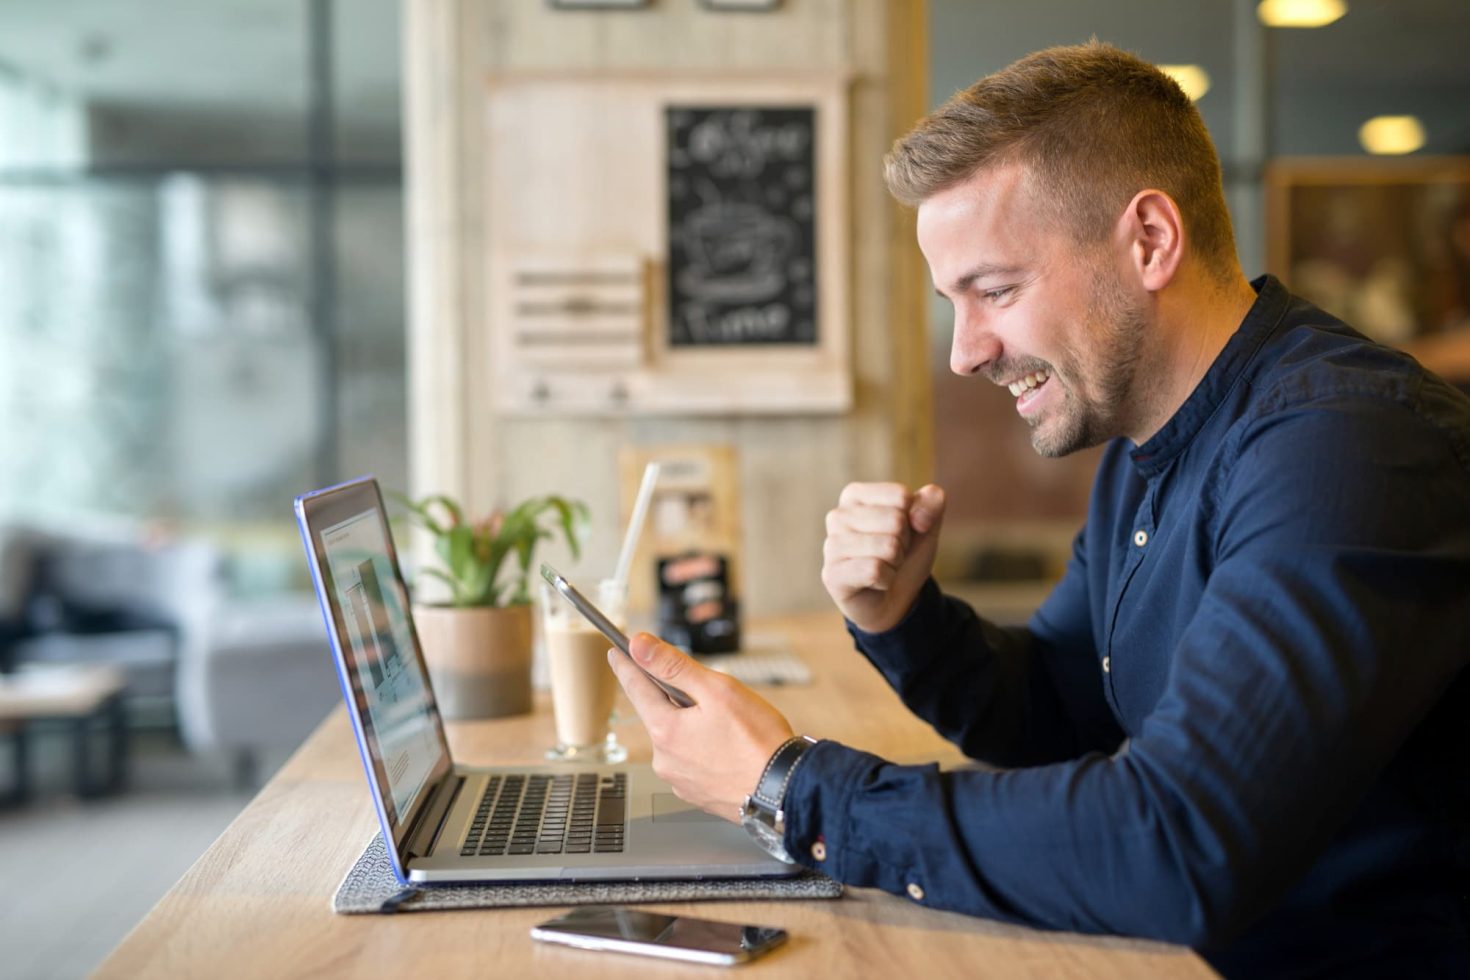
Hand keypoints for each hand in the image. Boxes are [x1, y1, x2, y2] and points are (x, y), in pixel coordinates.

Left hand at [608, 633, 794, 820]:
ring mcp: (680, 780)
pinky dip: (704, 749)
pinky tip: (728, 748)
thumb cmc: (758, 742)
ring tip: (728, 727)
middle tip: (708, 694)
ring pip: (678, 739)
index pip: (635, 687)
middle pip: (659, 713)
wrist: (786, 790)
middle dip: (676, 698)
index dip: (626, 665)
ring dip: (692, 725)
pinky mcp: (696, 793)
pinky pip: (692, 761)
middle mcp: (664, 759)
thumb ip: (674, 666)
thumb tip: (639, 646)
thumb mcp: (717, 690)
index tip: (616, 652)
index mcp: (665, 730)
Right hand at [821, 482, 945, 633]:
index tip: (900, 533)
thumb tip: (919, 515)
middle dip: (904, 543)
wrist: (895, 599)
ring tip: (883, 567)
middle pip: (896, 520)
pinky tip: (875, 583)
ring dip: (896, 562)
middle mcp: (837, 516)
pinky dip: (886, 580)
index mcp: (855, 495)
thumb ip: (932, 501)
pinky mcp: (832, 574)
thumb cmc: (904, 555)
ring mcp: (831, 546)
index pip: (901, 495)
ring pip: (888, 546)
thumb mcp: (926, 524)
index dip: (913, 518)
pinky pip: (875, 570)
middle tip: (891, 554)